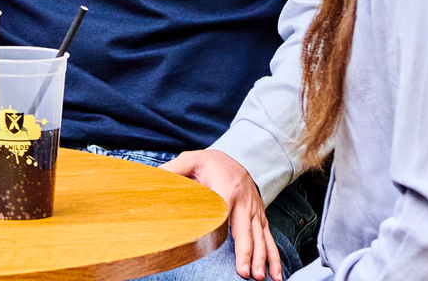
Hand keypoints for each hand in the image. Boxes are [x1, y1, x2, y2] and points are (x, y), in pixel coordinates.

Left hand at [163, 149, 280, 280]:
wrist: (233, 158)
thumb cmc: (208, 163)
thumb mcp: (190, 160)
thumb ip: (173, 170)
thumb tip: (153, 178)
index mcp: (227, 189)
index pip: (226, 215)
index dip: (227, 234)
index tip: (227, 249)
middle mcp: (245, 202)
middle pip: (247, 231)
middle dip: (248, 254)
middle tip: (247, 274)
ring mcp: (255, 211)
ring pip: (261, 238)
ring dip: (263, 259)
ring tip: (261, 278)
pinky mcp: (260, 217)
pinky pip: (269, 238)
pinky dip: (274, 256)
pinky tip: (275, 273)